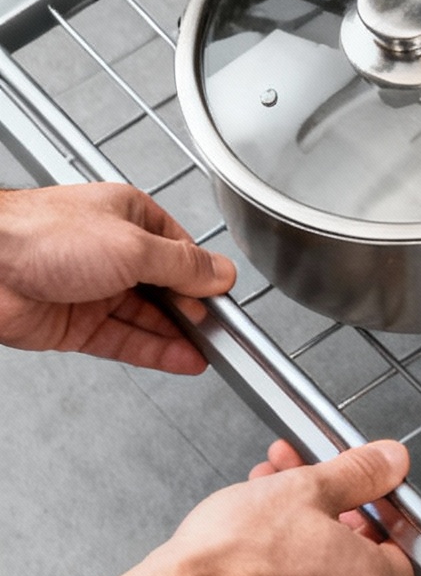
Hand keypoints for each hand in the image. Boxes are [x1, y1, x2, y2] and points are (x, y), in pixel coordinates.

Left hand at [0, 183, 234, 372]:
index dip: (203, 276)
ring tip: (210, 350)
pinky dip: (155, 351)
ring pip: (147, 318)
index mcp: (129, 217)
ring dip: (178, 335)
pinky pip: (125, 341)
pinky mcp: (76, 325)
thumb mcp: (133, 245)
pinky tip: (181, 358)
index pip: (180, 250)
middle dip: (192, 309)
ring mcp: (93, 290)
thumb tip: (219, 272)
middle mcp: (112, 252)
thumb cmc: (41, 234)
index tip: (223, 298)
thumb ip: (181, 265)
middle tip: (221, 330)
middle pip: (165, 287)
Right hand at [125, 438, 414, 575]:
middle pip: (351, 556)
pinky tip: (245, 525)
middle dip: (328, 507)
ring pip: (311, 568)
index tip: (370, 497)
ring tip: (266, 487)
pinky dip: (273, 557)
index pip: (402, 558)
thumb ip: (358, 474)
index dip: (388, 522)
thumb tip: (390, 463)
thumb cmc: (234, 556)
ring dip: (295, 524)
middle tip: (305, 477)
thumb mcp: (305, 488)